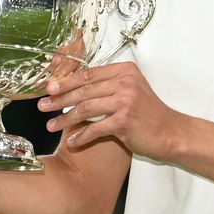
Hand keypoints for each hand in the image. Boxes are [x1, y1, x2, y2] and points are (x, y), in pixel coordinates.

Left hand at [39, 61, 179, 158]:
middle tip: (43, 106)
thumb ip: (108, 85)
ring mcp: (125, 101)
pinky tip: (72, 142)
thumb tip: (75, 87)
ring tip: (51, 126)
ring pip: (85, 108)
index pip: (88, 74)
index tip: (49, 88)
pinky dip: (81, 136)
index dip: (66, 81)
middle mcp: (125, 82)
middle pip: (84, 89)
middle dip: (59, 99)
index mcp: (125, 70)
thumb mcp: (131, 90)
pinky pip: (94, 128)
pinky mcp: (124, 121)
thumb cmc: (149, 113)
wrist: (170, 132)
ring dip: (65, 118)